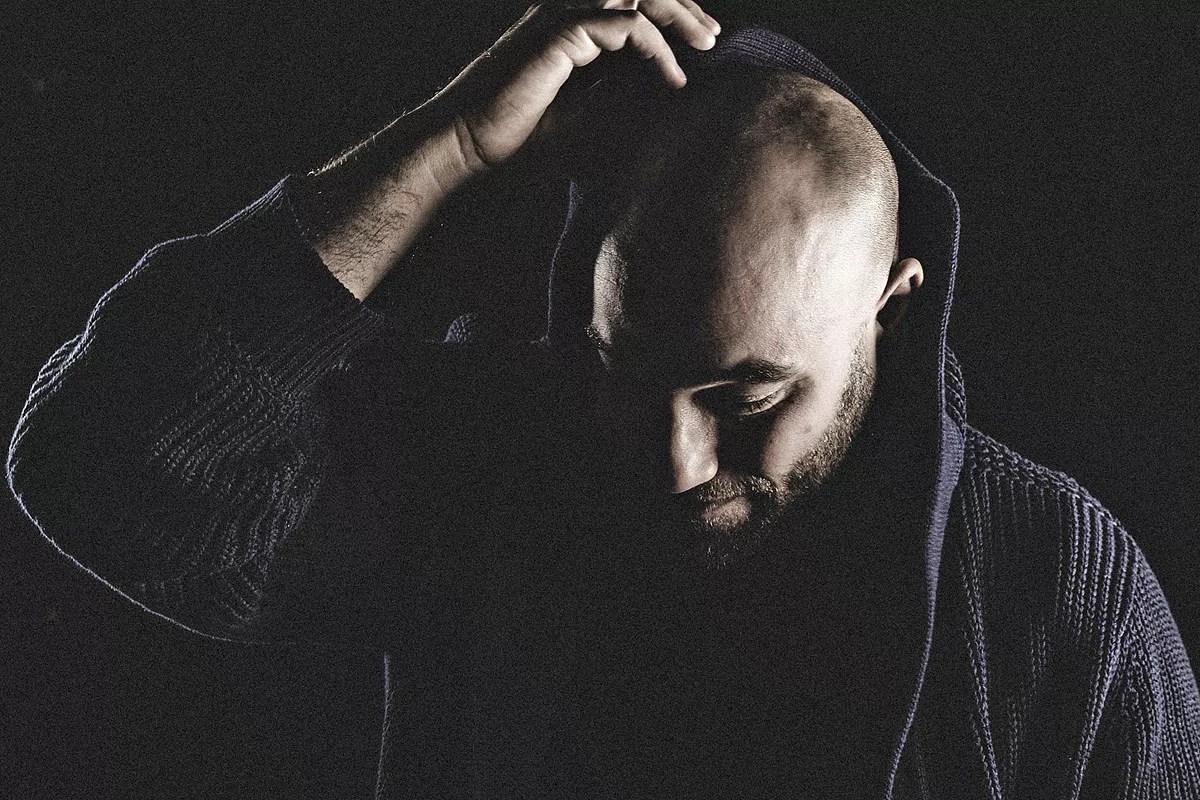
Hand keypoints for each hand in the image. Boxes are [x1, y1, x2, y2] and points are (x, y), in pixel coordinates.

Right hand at [302, 1, 718, 299]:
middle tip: (714, 39)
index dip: (671, 14)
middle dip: (683, 8)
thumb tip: (668, 92)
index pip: (632, 1)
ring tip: (706, 45)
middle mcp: (564, 11)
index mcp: (568, 24)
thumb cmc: (516, 139)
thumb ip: (618, 94)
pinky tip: (673, 80)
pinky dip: (656, 50)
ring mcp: (560, 18)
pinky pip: (626, 27)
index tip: (702, 44)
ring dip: (677, 16)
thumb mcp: (582, 115)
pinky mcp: (559, 35)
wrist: (466, 146)